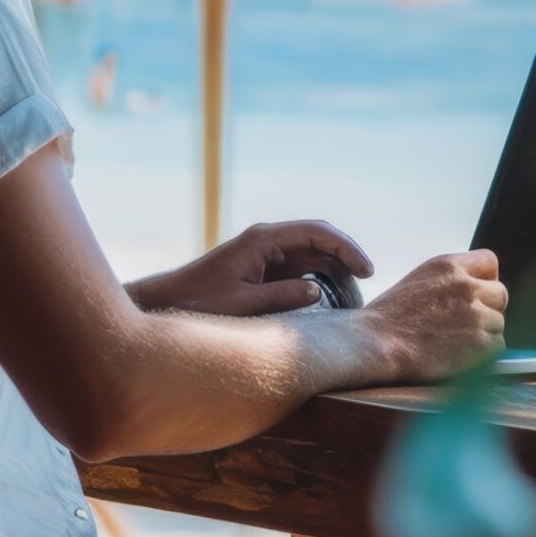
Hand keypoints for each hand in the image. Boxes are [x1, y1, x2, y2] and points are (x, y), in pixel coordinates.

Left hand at [131, 220, 374, 317]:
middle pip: (319, 240)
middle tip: (367, 285)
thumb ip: (282, 297)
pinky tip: (331, 301)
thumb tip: (317, 292)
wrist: (168, 303)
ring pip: (313, 255)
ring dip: (335, 272)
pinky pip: (300, 270)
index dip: (347, 248)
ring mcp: (267, 254)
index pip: (317, 232)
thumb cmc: (199, 302)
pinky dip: (320, 281)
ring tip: (353, 298)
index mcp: (263, 239)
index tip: (367, 270)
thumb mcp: (243, 304)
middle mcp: (268, 241)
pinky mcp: (264, 270)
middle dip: (346, 259)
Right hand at [362, 250, 506, 381]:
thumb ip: (450, 279)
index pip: (490, 262)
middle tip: (464, 324)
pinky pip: (497, 346)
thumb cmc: (389, 318)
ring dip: (484, 334)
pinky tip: (458, 355)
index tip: (475, 295)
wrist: (374, 344)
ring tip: (454, 341)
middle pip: (500, 294)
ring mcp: (476, 314)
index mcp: (449, 265)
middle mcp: (467, 285)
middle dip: (488, 309)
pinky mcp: (480, 344)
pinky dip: (483, 354)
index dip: (485, 280)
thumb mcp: (420, 280)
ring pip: (499, 323)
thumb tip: (475, 288)